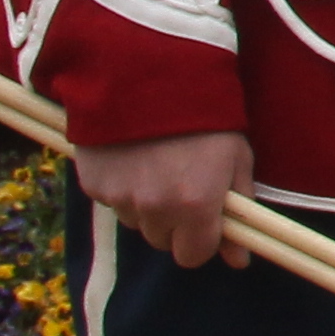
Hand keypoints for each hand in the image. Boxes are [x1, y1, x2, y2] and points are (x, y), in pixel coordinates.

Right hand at [73, 130, 253, 270]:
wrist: (150, 75)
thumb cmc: (206, 116)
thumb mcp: (236, 158)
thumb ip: (239, 211)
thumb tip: (240, 261)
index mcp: (195, 206)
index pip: (193, 256)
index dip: (202, 242)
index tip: (207, 222)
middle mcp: (155, 209)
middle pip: (163, 241)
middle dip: (175, 223)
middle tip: (182, 185)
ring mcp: (120, 199)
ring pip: (137, 222)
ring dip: (147, 205)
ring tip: (157, 164)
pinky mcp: (94, 185)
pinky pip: (113, 202)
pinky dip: (123, 188)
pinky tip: (133, 157)